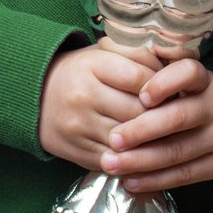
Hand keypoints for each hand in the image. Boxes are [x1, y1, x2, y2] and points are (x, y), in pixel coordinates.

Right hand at [37, 42, 159, 170]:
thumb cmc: (82, 71)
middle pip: (136, 111)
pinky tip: (145, 150)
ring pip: (128, 139)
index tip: (171, 89)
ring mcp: (78, 127)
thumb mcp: (105, 52)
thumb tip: (170, 68)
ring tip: (164, 132)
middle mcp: (82, 96)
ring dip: (151, 139)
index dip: (161, 86)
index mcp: (91, 66)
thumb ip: (138, 54)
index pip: (139, 78)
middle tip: (175, 113)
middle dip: (161, 114)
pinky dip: (134, 158)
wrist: (36, 96)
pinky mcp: (77, 152)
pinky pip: (116, 161)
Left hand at [99, 60, 212, 192]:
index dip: (164, 83)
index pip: (189, 73)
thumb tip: (122, 62)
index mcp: (207, 81)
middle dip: (141, 130)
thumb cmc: (201, 98)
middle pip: (178, 118)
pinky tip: (130, 181)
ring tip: (111, 163)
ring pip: (177, 151)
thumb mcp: (191, 81)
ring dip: (140, 160)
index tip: (141, 95)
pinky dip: (154, 180)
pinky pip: (184, 175)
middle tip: (113, 138)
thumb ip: (163, 75)